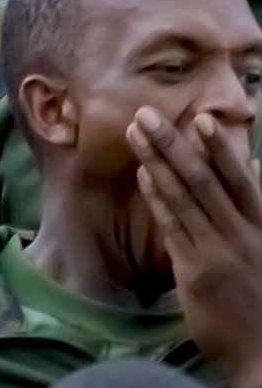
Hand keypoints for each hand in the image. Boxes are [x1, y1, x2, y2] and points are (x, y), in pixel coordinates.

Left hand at [129, 106, 261, 387]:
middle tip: (147, 115)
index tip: (201, 120)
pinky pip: (174, 228)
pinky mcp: (197, 273)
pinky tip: (144, 178)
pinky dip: (158, 200)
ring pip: (185, 199)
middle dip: (175, 145)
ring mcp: (219, 252)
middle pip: (205, 181)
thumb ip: (255, 215)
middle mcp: (245, 235)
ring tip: (137, 135)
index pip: (243, 182)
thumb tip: (249, 172)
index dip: (221, 150)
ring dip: (157, 163)